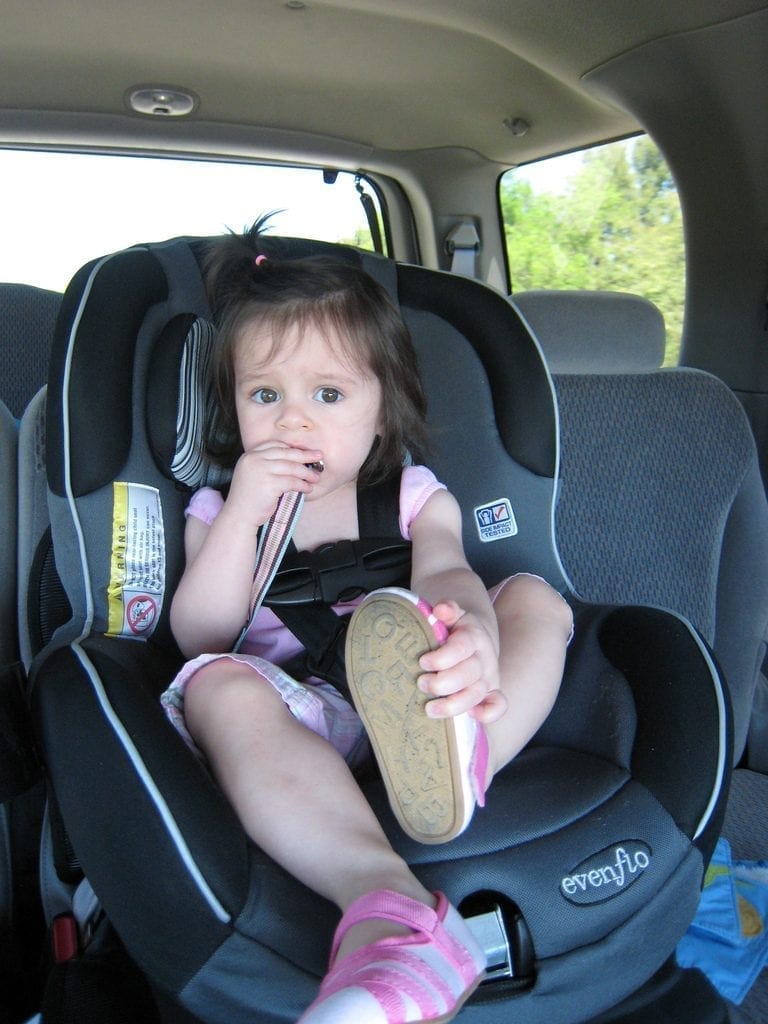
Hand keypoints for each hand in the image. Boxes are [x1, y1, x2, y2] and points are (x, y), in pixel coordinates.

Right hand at [226, 442, 322, 526]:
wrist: (239, 516)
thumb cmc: (249, 499)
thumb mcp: (253, 475)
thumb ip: (267, 465)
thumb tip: (294, 460)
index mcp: (249, 455)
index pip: (275, 445)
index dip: (291, 448)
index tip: (304, 451)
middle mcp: (254, 459)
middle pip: (286, 453)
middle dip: (305, 455)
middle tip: (319, 456)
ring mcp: (261, 470)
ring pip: (292, 467)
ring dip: (307, 473)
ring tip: (315, 478)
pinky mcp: (269, 484)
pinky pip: (292, 482)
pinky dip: (303, 485)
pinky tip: (308, 489)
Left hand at [417, 600, 507, 723]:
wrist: (473, 638)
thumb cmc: (452, 629)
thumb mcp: (450, 614)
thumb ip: (446, 609)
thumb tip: (441, 610)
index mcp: (473, 636)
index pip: (462, 647)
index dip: (442, 657)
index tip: (422, 662)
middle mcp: (483, 658)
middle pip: (469, 673)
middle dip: (442, 682)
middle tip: (421, 683)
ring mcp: (488, 677)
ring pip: (477, 693)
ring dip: (453, 704)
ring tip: (429, 708)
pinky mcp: (491, 693)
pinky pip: (498, 705)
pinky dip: (490, 713)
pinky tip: (473, 717)